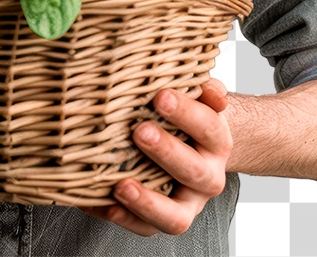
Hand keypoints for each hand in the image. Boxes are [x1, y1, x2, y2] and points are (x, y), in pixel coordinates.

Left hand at [85, 78, 231, 236]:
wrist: (200, 148)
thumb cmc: (189, 119)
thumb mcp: (199, 98)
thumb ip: (205, 91)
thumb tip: (209, 88)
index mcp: (217, 141)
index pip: (208, 126)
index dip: (186, 113)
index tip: (160, 96)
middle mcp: (208, 176)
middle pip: (193, 171)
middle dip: (166, 151)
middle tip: (139, 132)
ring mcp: (188, 202)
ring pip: (176, 216)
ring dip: (147, 201)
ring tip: (121, 185)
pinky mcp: (166, 219)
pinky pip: (146, 227)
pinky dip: (122, 218)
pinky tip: (100, 202)